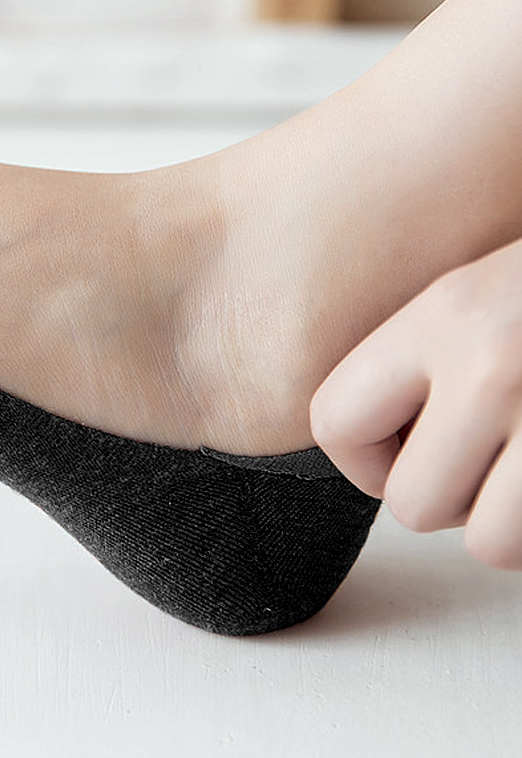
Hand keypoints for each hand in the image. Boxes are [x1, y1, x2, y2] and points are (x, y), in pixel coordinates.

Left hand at [310, 237, 521, 569]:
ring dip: (512, 522)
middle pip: (411, 504)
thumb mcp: (486, 294)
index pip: (335, 421)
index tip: (404, 448)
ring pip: (490, 545)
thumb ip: (424, 359)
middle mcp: (496, 364)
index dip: (362, 457)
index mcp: (447, 314)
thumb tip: (371, 443)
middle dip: (449, 495)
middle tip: (493, 455)